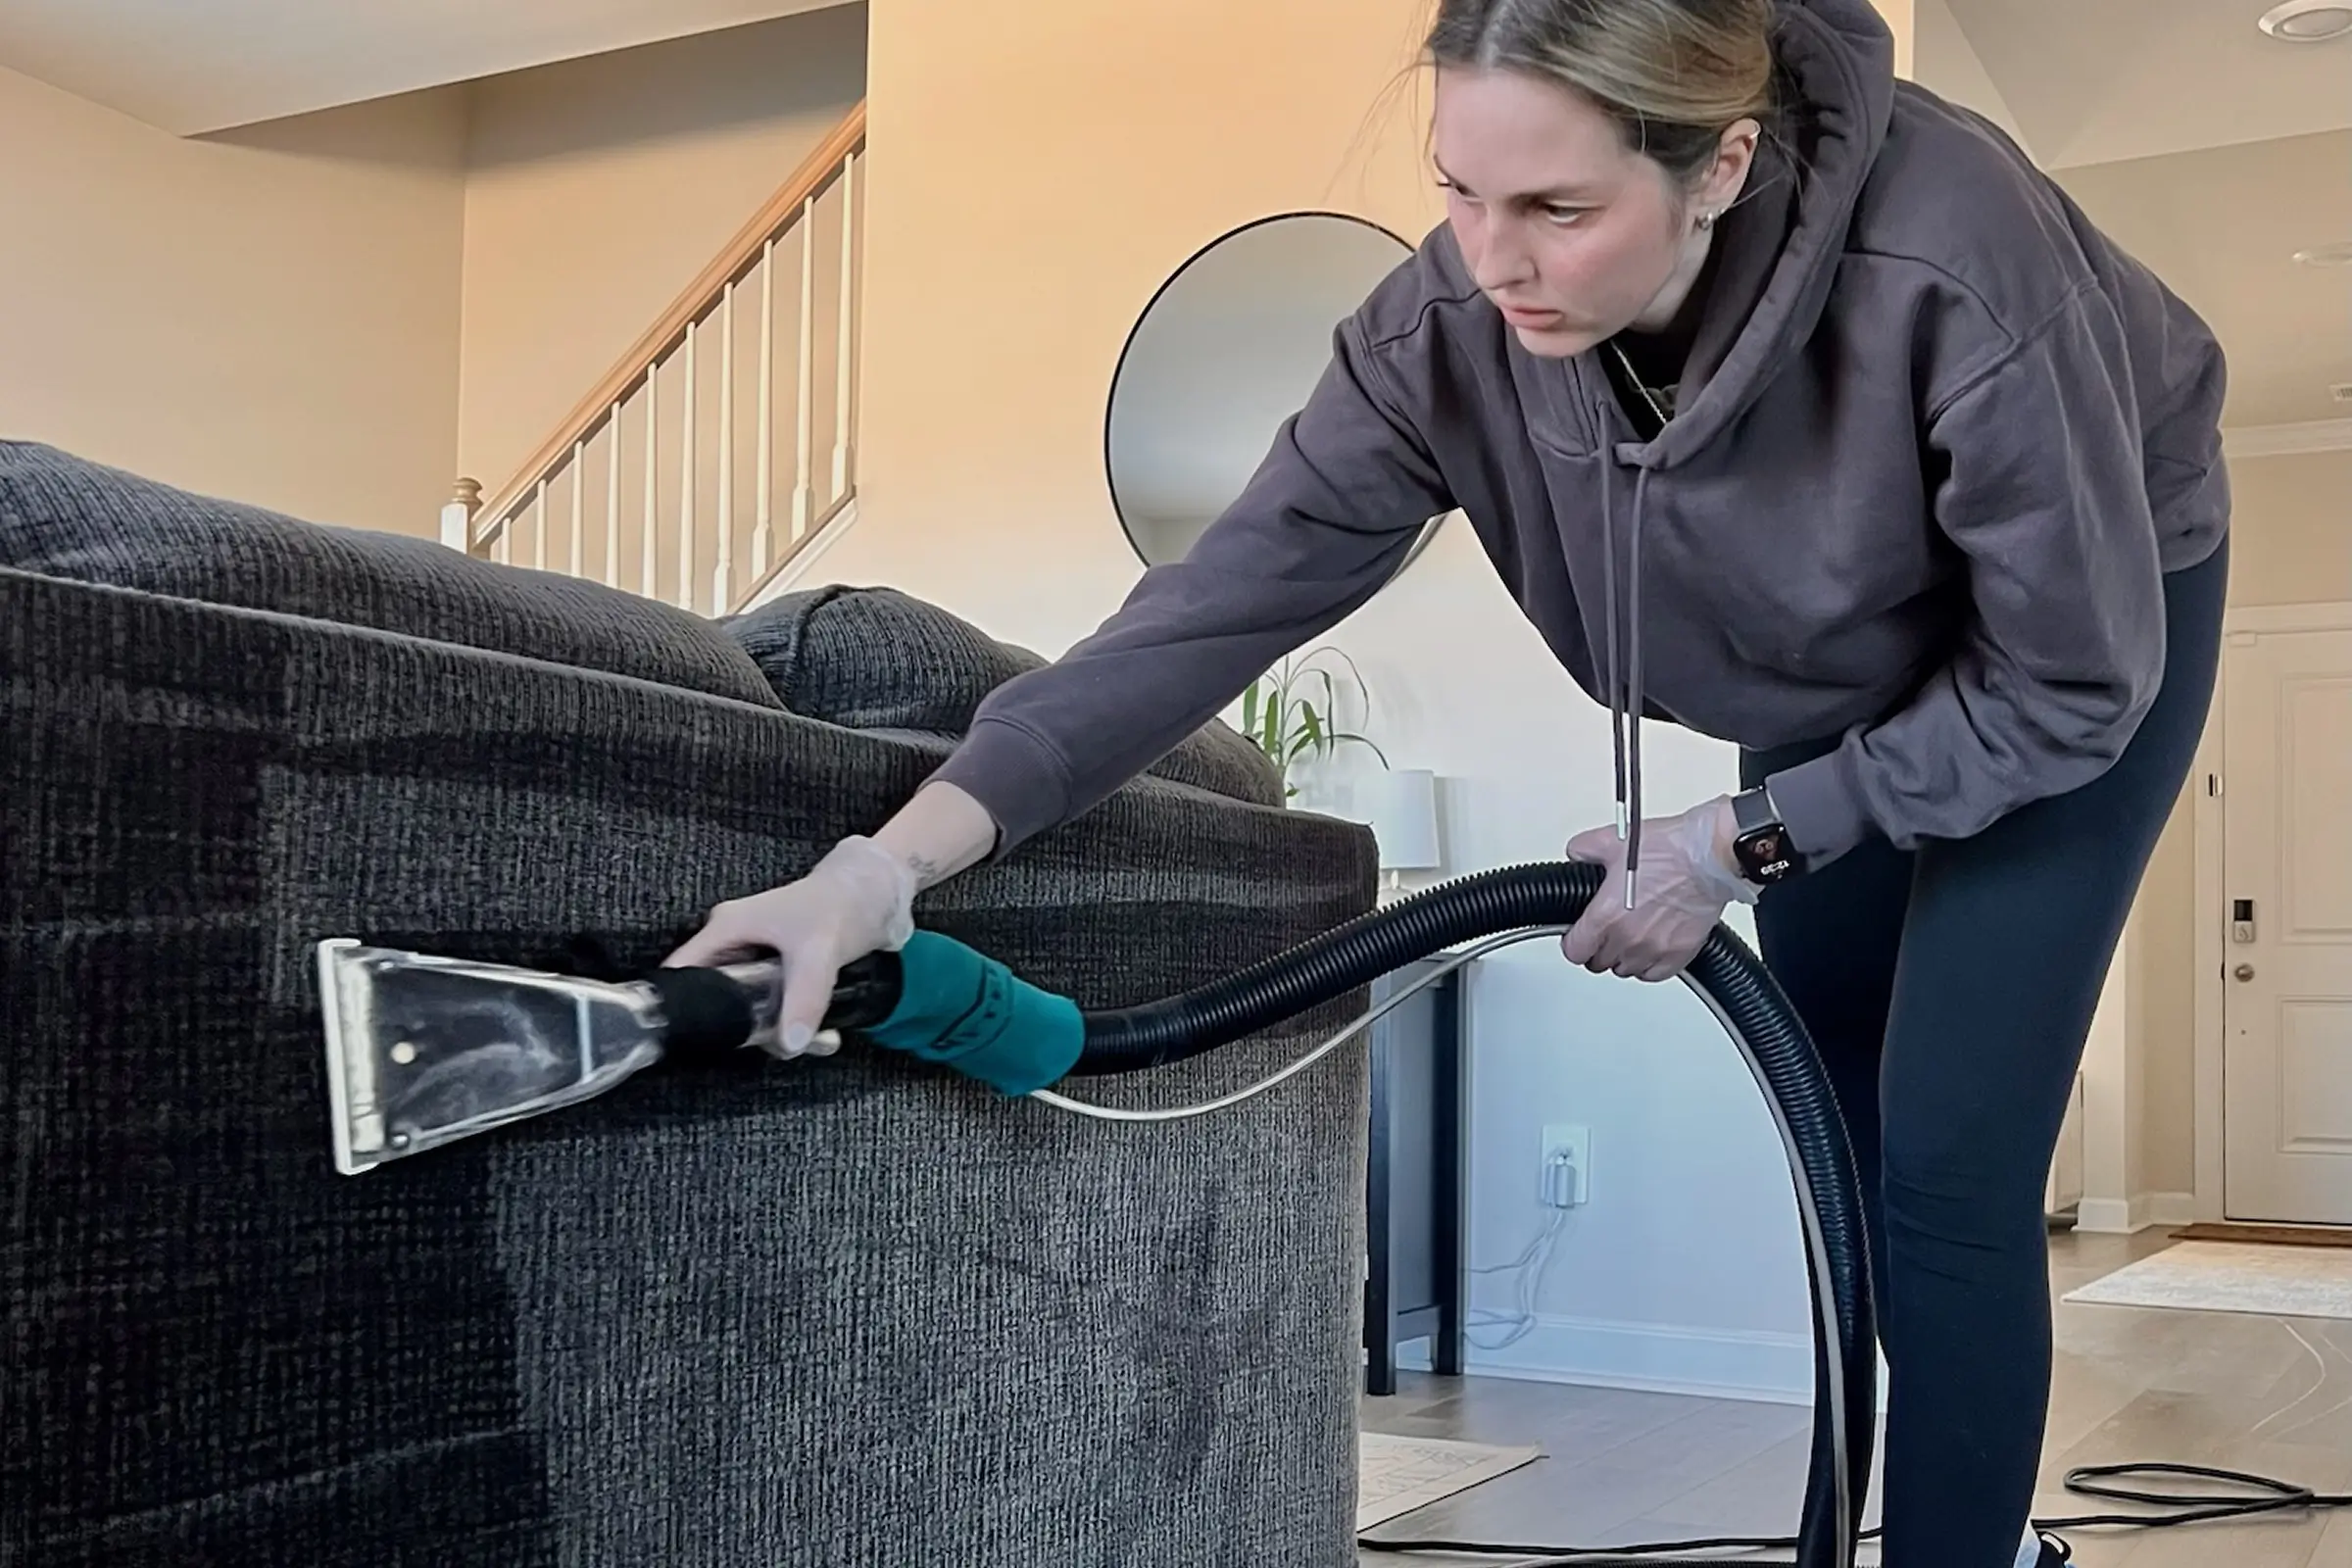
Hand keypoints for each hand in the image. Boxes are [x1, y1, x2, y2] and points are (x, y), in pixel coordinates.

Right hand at [663, 835, 917, 1057]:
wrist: (877, 890)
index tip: (697, 1039)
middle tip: (778, 1045)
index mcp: (726, 928)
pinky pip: (775, 1002)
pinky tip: (822, 1032)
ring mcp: (756, 954)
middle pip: (716, 996)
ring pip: (749, 1005)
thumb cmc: (842, 903)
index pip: (682, 971)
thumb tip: (789, 1045)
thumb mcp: (819, 953)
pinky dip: (794, 1019)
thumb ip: (804, 998)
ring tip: (814, 1040)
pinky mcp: (779, 966)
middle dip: (745, 1028)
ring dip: (778, 1029)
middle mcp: (734, 940)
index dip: (680, 1005)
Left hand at [1560, 796, 1754, 981]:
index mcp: (1606, 915)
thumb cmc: (1670, 849)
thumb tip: (1576, 855)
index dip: (1574, 941)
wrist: (1710, 857)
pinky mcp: (1679, 955)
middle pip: (1598, 962)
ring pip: (1625, 970)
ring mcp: (1654, 949)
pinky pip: (1654, 975)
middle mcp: (1628, 938)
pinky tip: (1650, 945)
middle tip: (1606, 929)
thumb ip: (1583, 850)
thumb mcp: (1613, 840)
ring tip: (1630, 933)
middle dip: (1598, 947)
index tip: (1579, 934)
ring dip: (1623, 956)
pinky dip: (1649, 964)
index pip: (1574, 951)